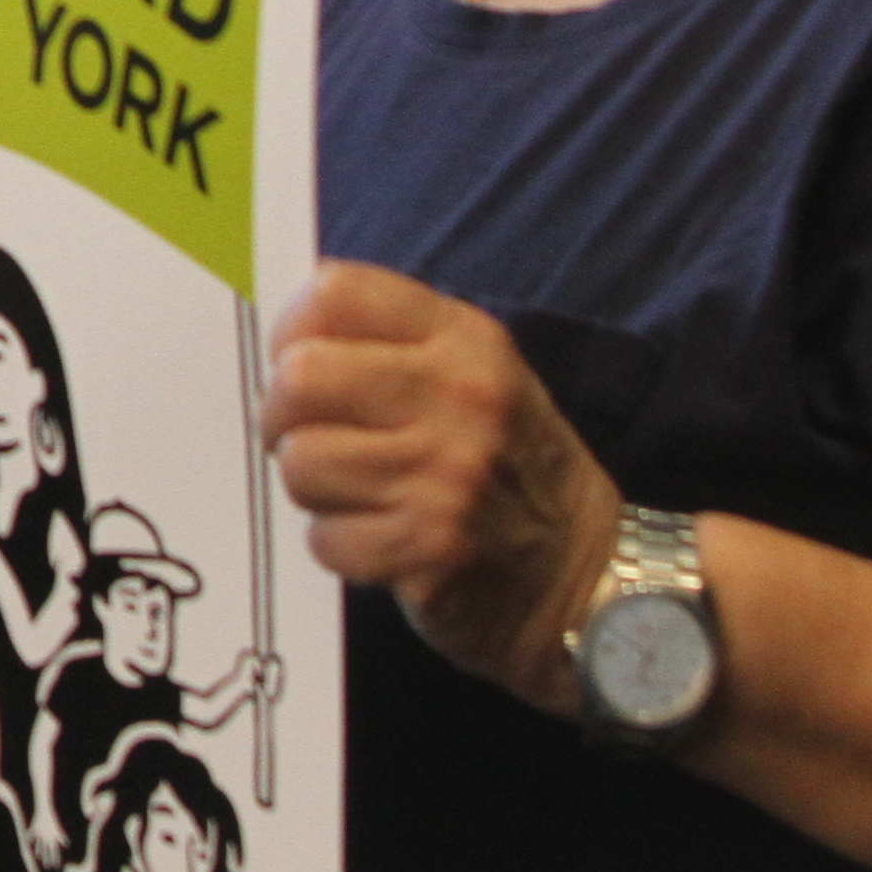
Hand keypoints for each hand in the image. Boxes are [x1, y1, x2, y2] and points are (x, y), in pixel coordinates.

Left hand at [262, 260, 616, 709]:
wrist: (589, 578)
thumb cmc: (510, 469)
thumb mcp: (476, 377)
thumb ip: (391, 343)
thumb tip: (282, 335)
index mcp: (466, 340)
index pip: (334, 292)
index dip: (295, 329)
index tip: (301, 362)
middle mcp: (461, 398)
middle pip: (300, 377)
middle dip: (285, 416)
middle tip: (311, 438)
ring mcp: (449, 475)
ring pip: (301, 461)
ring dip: (316, 489)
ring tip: (363, 495)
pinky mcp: (432, 547)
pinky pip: (324, 537)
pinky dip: (341, 547)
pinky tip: (385, 542)